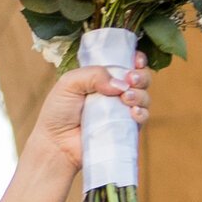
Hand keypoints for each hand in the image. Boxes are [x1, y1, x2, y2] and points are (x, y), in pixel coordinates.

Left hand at [26, 53, 148, 186]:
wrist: (56, 143)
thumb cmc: (59, 111)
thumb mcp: (70, 83)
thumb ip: (94, 75)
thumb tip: (120, 84)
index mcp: (102, 76)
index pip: (126, 62)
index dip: (136, 59)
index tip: (135, 61)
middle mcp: (115, 91)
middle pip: (141, 78)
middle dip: (141, 76)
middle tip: (130, 80)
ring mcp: (122, 110)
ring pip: (144, 96)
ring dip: (140, 95)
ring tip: (125, 99)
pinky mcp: (125, 127)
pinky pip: (143, 117)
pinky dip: (142, 113)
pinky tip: (133, 113)